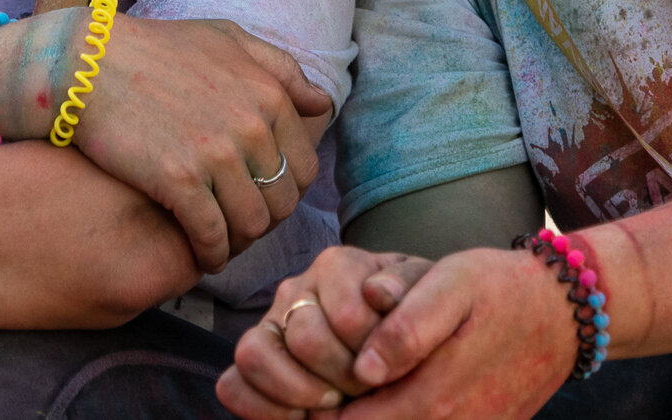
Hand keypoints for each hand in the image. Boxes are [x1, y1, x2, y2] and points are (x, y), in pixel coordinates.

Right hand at [0, 12, 331, 270]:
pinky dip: (211, 254)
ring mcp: (216, 155)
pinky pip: (212, 237)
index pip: (303, 167)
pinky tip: (201, 255)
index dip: (285, 190)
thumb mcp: (226, 39)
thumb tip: (322, 103)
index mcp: (269, 94)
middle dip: (265, 219)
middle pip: (282, 201)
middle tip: (240, 224)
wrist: (89, 63)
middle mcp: (252, 126)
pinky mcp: (179, 181)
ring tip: (222, 240)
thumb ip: (280, 69)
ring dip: (239, 241)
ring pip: (252, 225)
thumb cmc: (156, 48)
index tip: (261, 197)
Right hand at [218, 246, 431, 417]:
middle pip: (304, 339)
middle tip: (367, 388)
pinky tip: (302, 414)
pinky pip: (233, 385)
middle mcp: (297, 288)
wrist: (414, 340)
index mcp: (340, 265)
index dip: (373, 354)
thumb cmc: (422, 319)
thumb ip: (415, 293)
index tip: (392, 366)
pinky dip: (263, 408)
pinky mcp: (256, 361)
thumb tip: (377, 296)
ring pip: (253, 355)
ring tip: (334, 402)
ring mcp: (270, 325)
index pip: (347, 317)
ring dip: (298, 392)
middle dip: (342, 378)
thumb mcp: (439, 297)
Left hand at [226, 248, 577, 419]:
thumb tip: (365, 367)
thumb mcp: (452, 283)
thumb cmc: (499, 289)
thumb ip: (408, 326)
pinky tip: (389, 388)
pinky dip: (395, 413)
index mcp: (432, 399)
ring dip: (367, 413)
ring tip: (350, 388)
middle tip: (321, 385)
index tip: (307, 382)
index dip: (320, 408)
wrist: (563, 314)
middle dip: (338, 414)